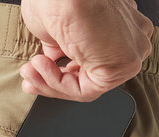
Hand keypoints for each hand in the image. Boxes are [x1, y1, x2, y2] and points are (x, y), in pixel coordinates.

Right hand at [19, 0, 153, 101]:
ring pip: (85, 86)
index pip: (90, 63)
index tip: (35, 71)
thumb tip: (53, 61)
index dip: (58, 72)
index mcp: (118, 24)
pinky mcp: (121, 67)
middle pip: (87, 77)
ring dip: (49, 82)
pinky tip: (40, 67)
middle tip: (28, 77)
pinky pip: (84, 90)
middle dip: (51, 80)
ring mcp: (129, 53)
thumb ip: (60, 47)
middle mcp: (129, 39)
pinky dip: (57, 83)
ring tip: (30, 70)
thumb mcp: (54, 27)